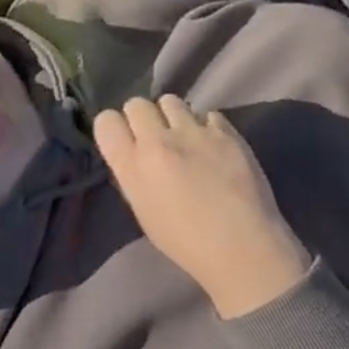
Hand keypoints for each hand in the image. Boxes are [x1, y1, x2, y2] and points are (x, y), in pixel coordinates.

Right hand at [94, 95, 311, 319]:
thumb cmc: (186, 242)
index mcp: (132, 166)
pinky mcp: (227, 132)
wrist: (242, 247)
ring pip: (171, 101)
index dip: (115, 128)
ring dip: (173, 117)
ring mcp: (194, 133)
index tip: (126, 141)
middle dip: (143, 117)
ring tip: (186, 138)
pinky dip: (207, 127)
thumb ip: (134, 175)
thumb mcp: (143, 211)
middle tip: (157, 138)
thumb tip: (136, 155)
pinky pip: (208, 114)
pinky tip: (214, 147)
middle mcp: (158, 141)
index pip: (106, 121)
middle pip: (137, 104)